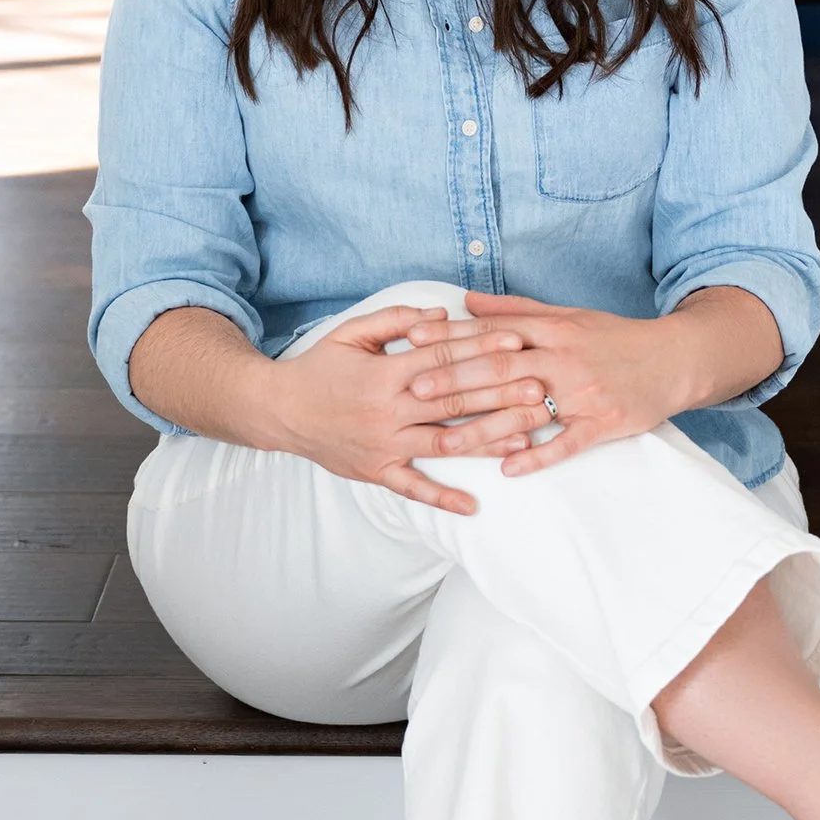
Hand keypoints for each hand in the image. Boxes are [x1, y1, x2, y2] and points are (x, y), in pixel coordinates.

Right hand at [262, 304, 548, 514]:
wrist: (278, 410)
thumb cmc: (319, 368)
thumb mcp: (352, 333)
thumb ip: (396, 319)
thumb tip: (442, 314)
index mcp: (386, 374)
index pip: (445, 359)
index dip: (483, 351)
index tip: (518, 344)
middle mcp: (389, 411)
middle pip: (455, 401)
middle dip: (501, 394)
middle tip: (541, 389)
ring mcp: (385, 445)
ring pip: (446, 444)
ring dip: (488, 441)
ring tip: (527, 437)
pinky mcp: (377, 471)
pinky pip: (413, 488)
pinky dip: (442, 498)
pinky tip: (472, 505)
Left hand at [411, 292, 691, 477]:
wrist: (674, 359)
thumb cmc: (613, 337)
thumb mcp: (566, 315)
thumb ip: (514, 310)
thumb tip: (466, 300)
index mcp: (551, 329)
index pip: (491, 333)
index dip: (450, 338)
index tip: (411, 343)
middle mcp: (563, 358)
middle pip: (500, 370)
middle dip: (454, 382)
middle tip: (413, 394)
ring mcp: (584, 393)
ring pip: (525, 411)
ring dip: (482, 429)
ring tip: (444, 445)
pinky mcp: (604, 422)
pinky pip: (567, 442)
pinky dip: (537, 456)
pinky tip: (508, 469)